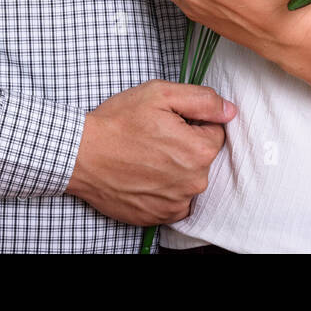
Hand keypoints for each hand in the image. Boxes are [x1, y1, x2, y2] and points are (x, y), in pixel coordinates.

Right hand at [65, 80, 235, 225]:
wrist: (80, 154)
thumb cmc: (118, 122)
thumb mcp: (160, 94)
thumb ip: (202, 100)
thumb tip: (230, 111)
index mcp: (200, 150)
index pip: (214, 131)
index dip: (192, 122)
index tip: (168, 121)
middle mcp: (194, 181)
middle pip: (202, 157)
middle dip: (184, 145)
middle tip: (154, 136)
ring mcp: (176, 202)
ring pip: (188, 179)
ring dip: (174, 168)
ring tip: (145, 156)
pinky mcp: (159, 216)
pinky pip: (173, 200)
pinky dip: (163, 189)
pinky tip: (142, 175)